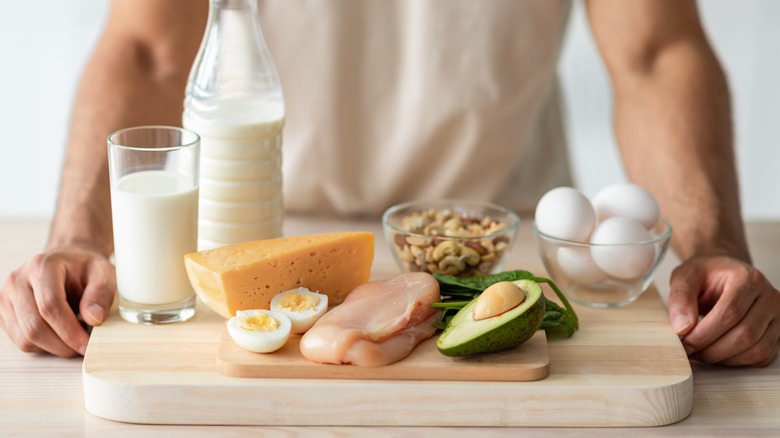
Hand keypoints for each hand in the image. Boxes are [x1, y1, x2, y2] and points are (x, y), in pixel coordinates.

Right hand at [0, 246, 114, 356]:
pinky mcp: (3, 313)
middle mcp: (18, 281)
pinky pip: (21, 341)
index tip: (86, 344)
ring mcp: (6, 298)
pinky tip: (59, 335)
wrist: (66, 262)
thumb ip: (101, 293)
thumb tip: (93, 318)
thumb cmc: (84, 268)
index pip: (50, 305)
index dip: (69, 330)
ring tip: (74, 338)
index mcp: (42, 266)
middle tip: (84, 347)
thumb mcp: (104, 273)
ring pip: (25, 338)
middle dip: (63, 344)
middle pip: (34, 326)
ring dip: (53, 347)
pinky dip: (43, 346)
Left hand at [668, 255, 779, 366]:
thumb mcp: (685, 276)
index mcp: (748, 278)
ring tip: (700, 352)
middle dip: (711, 349)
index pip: (730, 312)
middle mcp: (769, 297)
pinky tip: (717, 353)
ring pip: (756, 350)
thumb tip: (682, 328)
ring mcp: (777, 317)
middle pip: (745, 334)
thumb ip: (680, 298)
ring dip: (723, 358)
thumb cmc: (705, 275)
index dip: (704, 333)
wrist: (723, 274)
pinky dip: (736, 361)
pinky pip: (761, 357)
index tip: (683, 342)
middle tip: (688, 351)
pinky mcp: (777, 334)